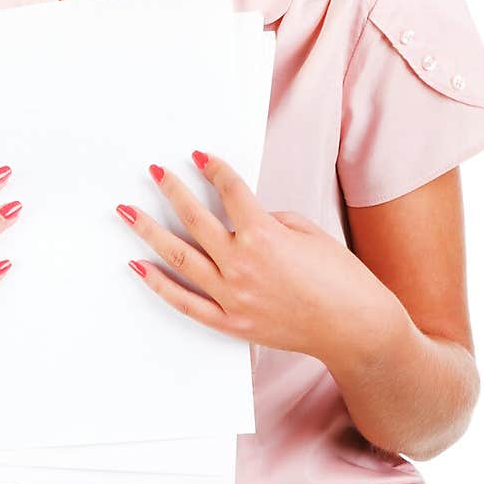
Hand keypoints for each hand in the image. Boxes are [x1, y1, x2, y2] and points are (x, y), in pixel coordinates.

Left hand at [115, 151, 402, 361]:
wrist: (356, 328)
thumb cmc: (340, 278)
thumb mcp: (307, 232)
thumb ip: (268, 221)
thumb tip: (240, 220)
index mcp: (264, 236)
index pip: (230, 191)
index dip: (214, 168)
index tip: (199, 155)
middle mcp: (241, 264)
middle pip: (195, 219)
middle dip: (172, 190)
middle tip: (154, 171)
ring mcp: (233, 297)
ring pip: (180, 257)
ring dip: (149, 231)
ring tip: (127, 212)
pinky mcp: (231, 323)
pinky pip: (185, 303)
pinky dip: (158, 285)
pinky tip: (137, 266)